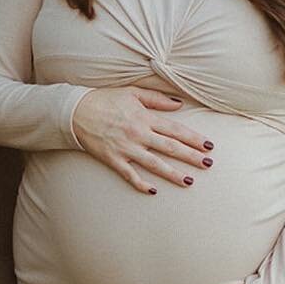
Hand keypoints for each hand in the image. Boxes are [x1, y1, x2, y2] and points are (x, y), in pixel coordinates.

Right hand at [72, 87, 215, 194]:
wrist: (76, 112)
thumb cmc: (105, 100)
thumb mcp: (132, 92)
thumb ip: (156, 98)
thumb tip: (178, 104)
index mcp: (144, 117)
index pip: (175, 130)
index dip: (194, 138)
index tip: (209, 145)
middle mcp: (138, 134)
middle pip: (170, 147)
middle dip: (191, 157)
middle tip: (209, 164)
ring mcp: (126, 148)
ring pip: (154, 164)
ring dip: (173, 174)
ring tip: (189, 181)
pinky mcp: (113, 159)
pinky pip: (129, 174)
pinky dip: (140, 183)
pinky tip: (153, 191)